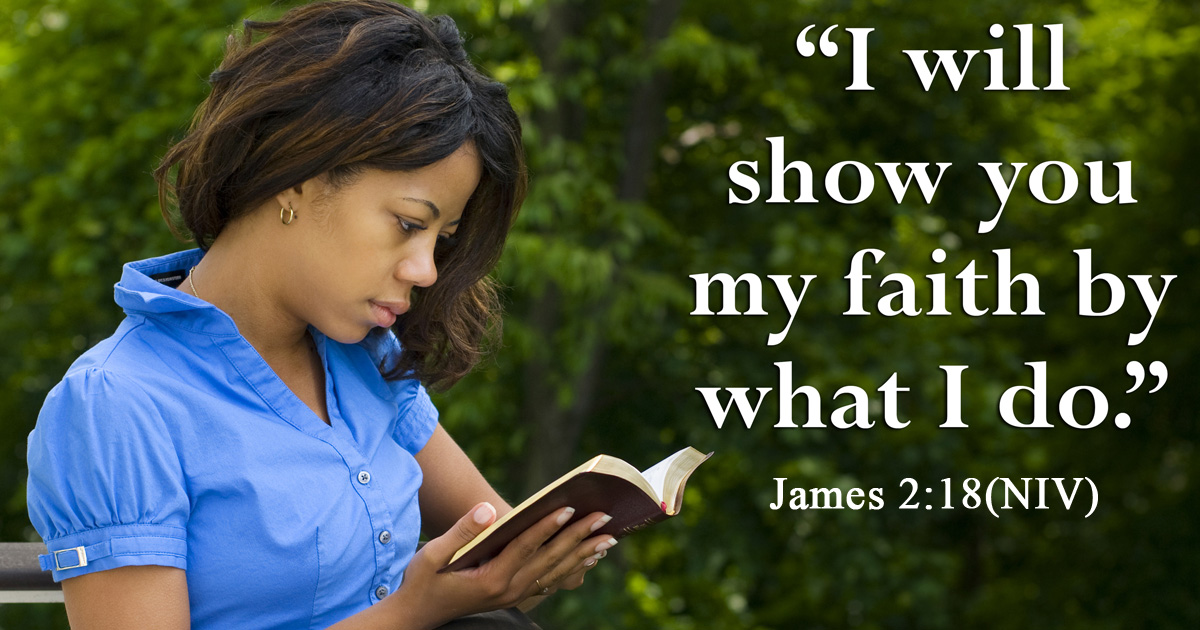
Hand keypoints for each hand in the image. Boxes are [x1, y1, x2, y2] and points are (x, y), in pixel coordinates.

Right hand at [386, 502, 614, 629]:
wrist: (418, 615)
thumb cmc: (422, 581)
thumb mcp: (432, 555)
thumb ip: (462, 532)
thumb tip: (489, 509)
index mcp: (490, 578)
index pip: (526, 547)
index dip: (548, 526)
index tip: (569, 508)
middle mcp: (508, 589)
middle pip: (550, 559)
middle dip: (578, 536)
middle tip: (604, 517)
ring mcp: (514, 595)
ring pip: (556, 572)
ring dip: (583, 553)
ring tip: (608, 537)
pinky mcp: (515, 595)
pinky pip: (551, 580)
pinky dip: (572, 568)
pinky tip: (588, 557)